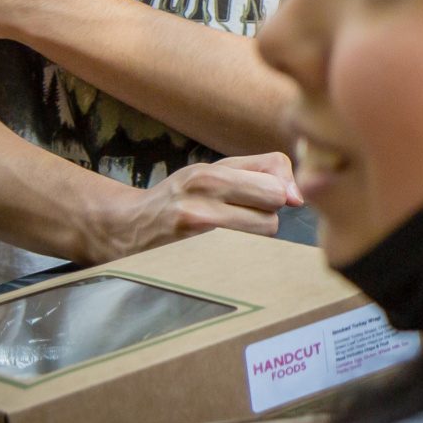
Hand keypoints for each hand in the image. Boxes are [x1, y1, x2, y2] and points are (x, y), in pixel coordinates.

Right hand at [89, 152, 301, 261]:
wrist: (126, 227)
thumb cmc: (180, 198)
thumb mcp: (214, 172)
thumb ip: (261, 172)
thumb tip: (296, 197)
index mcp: (212, 171)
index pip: (276, 175)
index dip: (281, 190)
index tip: (269, 198)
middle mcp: (204, 191)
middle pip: (275, 206)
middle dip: (268, 212)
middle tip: (245, 215)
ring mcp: (197, 221)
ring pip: (264, 231)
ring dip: (256, 233)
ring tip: (231, 230)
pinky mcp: (193, 249)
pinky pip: (243, 251)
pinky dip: (242, 251)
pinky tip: (223, 247)